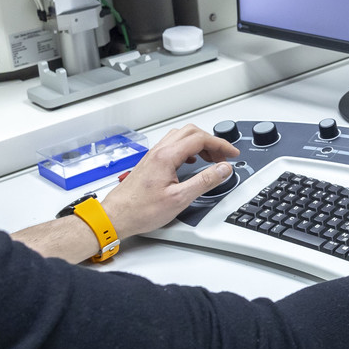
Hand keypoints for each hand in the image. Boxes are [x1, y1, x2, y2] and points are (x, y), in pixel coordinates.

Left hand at [97, 125, 239, 238]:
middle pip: (191, 132)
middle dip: (212, 142)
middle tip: (224, 157)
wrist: (116, 216)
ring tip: (211, 160)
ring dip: (199, 143)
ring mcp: (154, 155)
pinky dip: (188, 148)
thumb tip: (223, 169)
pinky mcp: (151, 162)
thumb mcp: (179, 199)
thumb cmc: (140, 209)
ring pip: (181, 137)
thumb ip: (204, 181)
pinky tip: (191, 162)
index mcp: (167, 156)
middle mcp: (159, 151)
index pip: (200, 139)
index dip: (221, 144)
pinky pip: (173, 145)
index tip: (232, 153)